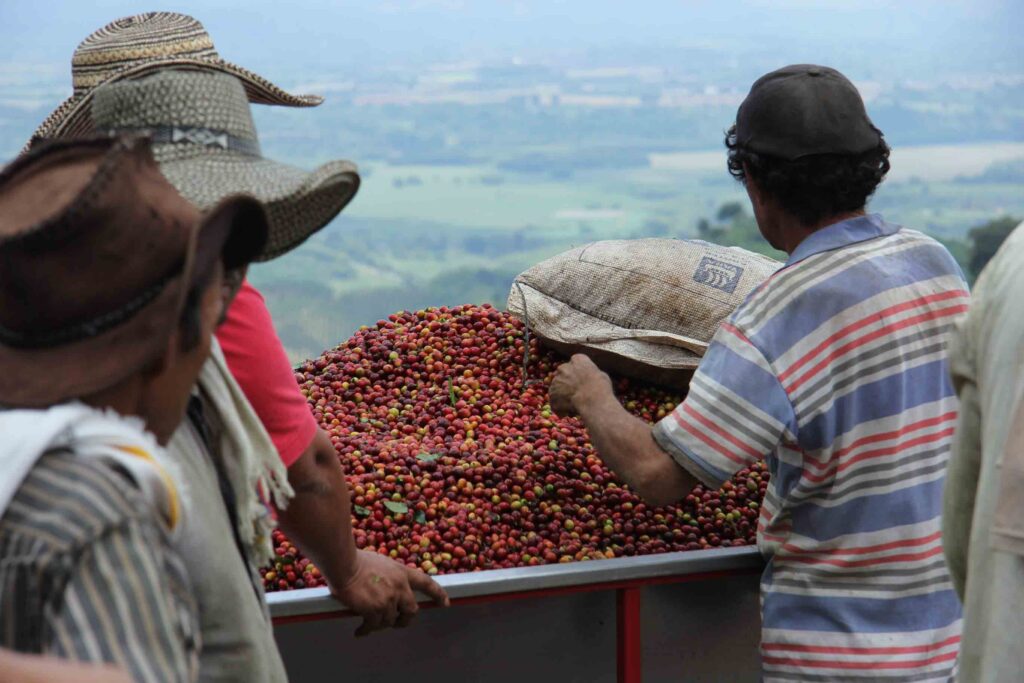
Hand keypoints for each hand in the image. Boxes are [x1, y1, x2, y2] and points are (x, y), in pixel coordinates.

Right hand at [331, 549, 448, 636]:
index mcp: (403, 573)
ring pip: (390, 621)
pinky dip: (366, 630)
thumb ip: (389, 576)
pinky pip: (373, 626)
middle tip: (398, 623)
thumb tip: (385, 586)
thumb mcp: (383, 563)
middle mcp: (400, 588)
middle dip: (406, 620)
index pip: (426, 583)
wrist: (345, 565)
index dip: (437, 594)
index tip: (445, 603)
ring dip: (380, 624)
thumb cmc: (358, 560)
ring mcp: (388, 600)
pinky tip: (359, 632)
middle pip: (412, 610)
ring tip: (369, 624)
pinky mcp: (374, 610)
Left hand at [549, 354, 613, 416]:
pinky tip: (568, 413)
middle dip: (568, 383)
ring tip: (573, 406)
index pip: (576, 363)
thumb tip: (592, 378)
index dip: (578, 373)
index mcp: (578, 359)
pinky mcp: (552, 394)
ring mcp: (556, 380)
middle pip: (564, 374)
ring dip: (563, 396)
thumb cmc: (601, 387)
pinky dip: (560, 407)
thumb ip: (591, 374)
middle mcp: (564, 367)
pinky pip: (555, 401)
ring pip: (558, 388)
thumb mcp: (601, 375)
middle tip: (577, 393)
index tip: (582, 380)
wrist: (592, 399)